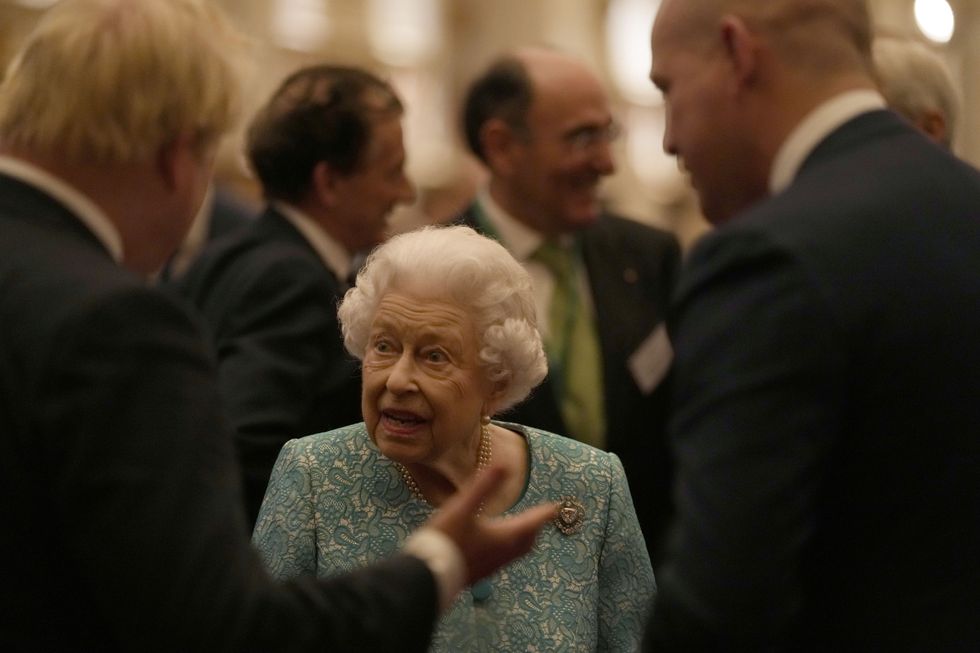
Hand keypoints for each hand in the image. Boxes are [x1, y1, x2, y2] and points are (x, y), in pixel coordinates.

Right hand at [426, 465, 556, 583]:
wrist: (426, 574)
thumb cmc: (446, 539)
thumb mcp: (463, 507)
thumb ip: (484, 486)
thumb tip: (503, 465)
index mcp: (504, 537)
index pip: (532, 523)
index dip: (544, 513)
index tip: (555, 507)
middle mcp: (502, 554)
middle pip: (528, 541)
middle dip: (535, 528)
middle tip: (540, 517)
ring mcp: (491, 566)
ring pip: (516, 552)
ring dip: (523, 539)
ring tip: (521, 529)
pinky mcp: (479, 573)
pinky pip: (503, 559)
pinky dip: (508, 548)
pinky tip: (495, 545)